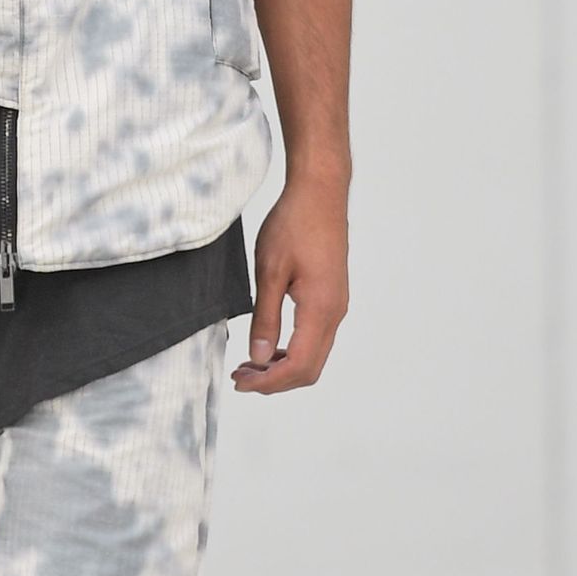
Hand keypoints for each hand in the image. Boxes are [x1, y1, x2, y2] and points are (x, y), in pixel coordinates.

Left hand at [234, 177, 348, 394]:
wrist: (320, 194)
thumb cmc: (294, 224)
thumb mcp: (269, 271)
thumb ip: (265, 317)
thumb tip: (258, 356)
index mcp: (320, 309)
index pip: (297, 365)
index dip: (268, 381)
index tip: (240, 381)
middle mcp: (334, 313)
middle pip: (309, 369)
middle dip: (275, 381)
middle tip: (241, 377)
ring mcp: (336, 306)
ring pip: (314, 356)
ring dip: (283, 367)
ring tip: (250, 364)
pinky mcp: (332, 298)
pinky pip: (316, 339)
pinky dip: (292, 351)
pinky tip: (269, 345)